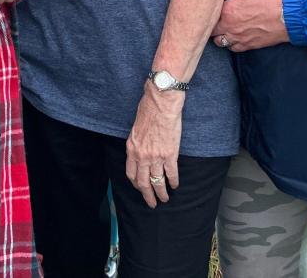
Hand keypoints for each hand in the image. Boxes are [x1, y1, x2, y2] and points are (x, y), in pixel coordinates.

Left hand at [125, 87, 182, 207]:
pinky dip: (173, 181)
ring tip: (165, 199)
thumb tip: (140, 151)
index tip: (140, 189)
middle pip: (143, 182)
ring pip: (157, 181)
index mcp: (132, 149)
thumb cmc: (148, 111)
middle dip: (148, 195)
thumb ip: (137, 143)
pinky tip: (175, 185)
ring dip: (161, 193)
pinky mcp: (170, 154)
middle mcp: (142, 156)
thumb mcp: (135, 129)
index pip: (131, 174)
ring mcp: (156, 156)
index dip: (136, 184)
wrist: (161, 104)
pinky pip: (171, 173)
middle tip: (152, 203)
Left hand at [212, 0, 287, 51]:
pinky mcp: (247, 45)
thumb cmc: (267, 0)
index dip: (209, 12)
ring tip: (223, 30)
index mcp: (227, 10)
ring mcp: (237, 37)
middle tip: (215, 21)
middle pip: (210, 30)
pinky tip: (234, 38)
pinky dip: (231, 44)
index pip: (209, 14)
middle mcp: (229, 26)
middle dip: (211, 25)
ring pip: (219, 41)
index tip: (211, 9)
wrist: (286, 16)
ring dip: (219, 36)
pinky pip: (232, 48)